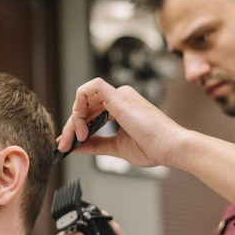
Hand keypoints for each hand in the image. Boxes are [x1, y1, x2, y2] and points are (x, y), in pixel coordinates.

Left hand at [56, 78, 183, 167]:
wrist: (170, 147)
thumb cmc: (153, 147)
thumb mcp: (116, 147)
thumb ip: (96, 145)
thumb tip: (76, 147)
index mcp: (121, 108)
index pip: (90, 113)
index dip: (75, 127)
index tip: (67, 144)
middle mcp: (119, 98)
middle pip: (84, 107)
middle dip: (70, 127)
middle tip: (64, 146)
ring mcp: (119, 96)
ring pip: (83, 99)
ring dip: (73, 121)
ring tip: (76, 140)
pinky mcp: (119, 96)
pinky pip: (91, 87)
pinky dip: (79, 104)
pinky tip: (81, 126)